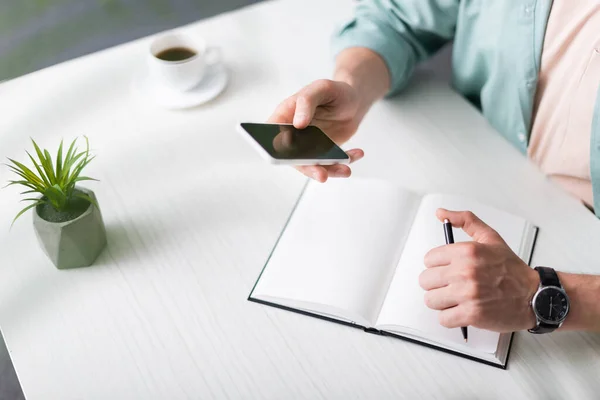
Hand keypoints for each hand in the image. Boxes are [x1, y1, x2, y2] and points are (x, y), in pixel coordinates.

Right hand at [268, 79, 364, 181]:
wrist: (353, 100)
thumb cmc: (333, 91)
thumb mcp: (321, 88)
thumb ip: (306, 102)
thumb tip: (297, 123)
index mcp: (285, 116)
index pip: (272, 135)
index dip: (275, 148)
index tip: (288, 155)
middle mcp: (294, 135)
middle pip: (293, 157)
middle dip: (308, 168)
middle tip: (322, 174)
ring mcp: (308, 147)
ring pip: (314, 165)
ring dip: (330, 170)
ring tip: (345, 169)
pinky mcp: (324, 154)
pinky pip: (332, 163)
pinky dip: (345, 161)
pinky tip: (356, 154)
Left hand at [419, 209, 539, 332]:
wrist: (535, 296)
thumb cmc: (511, 269)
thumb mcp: (490, 238)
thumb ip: (465, 220)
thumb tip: (441, 213)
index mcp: (467, 251)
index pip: (428, 259)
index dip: (438, 266)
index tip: (448, 269)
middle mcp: (465, 271)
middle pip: (425, 281)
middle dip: (437, 285)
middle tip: (452, 286)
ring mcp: (468, 294)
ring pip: (431, 300)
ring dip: (442, 302)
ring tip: (457, 299)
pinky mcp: (472, 315)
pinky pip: (443, 319)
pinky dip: (450, 318)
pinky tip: (462, 311)